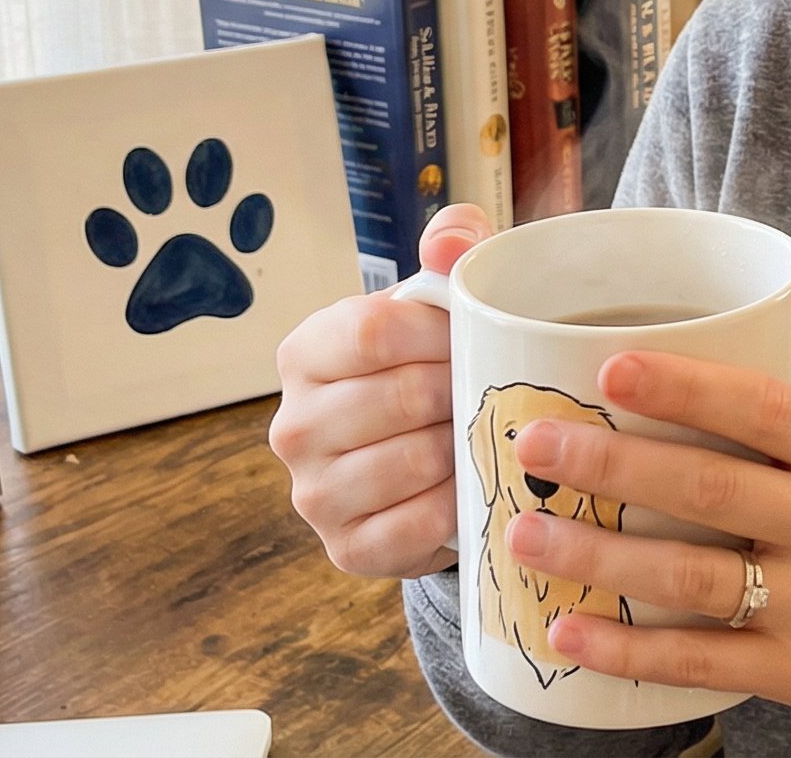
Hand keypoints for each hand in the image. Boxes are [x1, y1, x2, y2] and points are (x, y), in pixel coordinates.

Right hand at [267, 203, 490, 578]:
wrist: (426, 462)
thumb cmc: (431, 366)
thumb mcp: (439, 301)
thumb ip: (451, 249)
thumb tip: (451, 242)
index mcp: (304, 353)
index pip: (374, 332)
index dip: (441, 333)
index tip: (479, 335)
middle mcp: (292, 425)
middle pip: (402, 397)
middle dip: (463, 390)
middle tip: (498, 387)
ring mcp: (313, 493)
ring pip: (415, 460)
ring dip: (465, 445)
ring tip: (488, 431)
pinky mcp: (346, 548)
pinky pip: (420, 522)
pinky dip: (460, 501)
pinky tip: (475, 482)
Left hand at [504, 324, 790, 727]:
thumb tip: (757, 290)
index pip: (765, 409)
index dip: (688, 387)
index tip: (612, 364)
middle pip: (713, 490)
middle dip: (616, 464)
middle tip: (536, 446)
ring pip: (695, 577)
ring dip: (602, 556)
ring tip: (527, 532)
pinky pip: (703, 660)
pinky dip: (631, 650)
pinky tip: (568, 629)